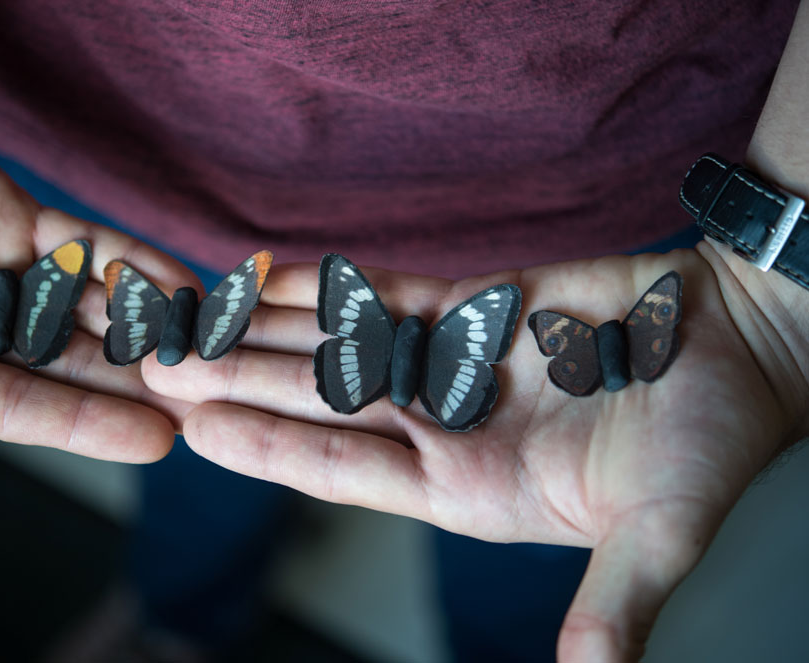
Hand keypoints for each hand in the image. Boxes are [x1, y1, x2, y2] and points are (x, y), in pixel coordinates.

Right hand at [0, 60, 196, 461]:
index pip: (10, 406)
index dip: (83, 425)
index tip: (157, 443)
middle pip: (63, 363)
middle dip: (135, 382)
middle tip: (208, 400)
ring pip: (82, 305)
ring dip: (146, 325)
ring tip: (208, 345)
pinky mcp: (12, 218)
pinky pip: (79, 242)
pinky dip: (126, 259)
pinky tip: (177, 279)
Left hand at [143, 247, 808, 660]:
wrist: (742, 347)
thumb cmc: (709, 441)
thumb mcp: (660, 529)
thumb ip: (616, 599)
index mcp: (467, 489)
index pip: (344, 472)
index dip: (271, 450)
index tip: (199, 433)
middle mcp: (442, 427)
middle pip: (320, 404)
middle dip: (239, 383)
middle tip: (158, 366)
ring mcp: (450, 363)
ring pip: (336, 346)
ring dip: (264, 329)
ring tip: (188, 315)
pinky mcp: (471, 305)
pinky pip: (385, 294)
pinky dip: (329, 284)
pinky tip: (269, 272)